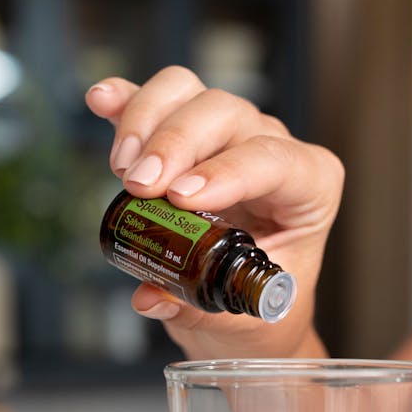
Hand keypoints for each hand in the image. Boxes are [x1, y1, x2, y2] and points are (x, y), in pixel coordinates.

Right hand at [85, 68, 342, 359]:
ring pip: (190, 94)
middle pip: (225, 114)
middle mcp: (274, 148)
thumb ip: (204, 308)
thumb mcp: (247, 318)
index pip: (274, 161)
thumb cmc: (264, 303)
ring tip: (123, 172)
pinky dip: (128, 101)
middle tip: (141, 188)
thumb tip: (153, 297)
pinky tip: (102, 102)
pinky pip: (160, 102)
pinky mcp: (189, 136)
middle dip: (177, 144)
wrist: (250, 304)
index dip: (227, 172)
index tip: (182, 198)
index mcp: (309, 188)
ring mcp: (230, 134)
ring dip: (148, 121)